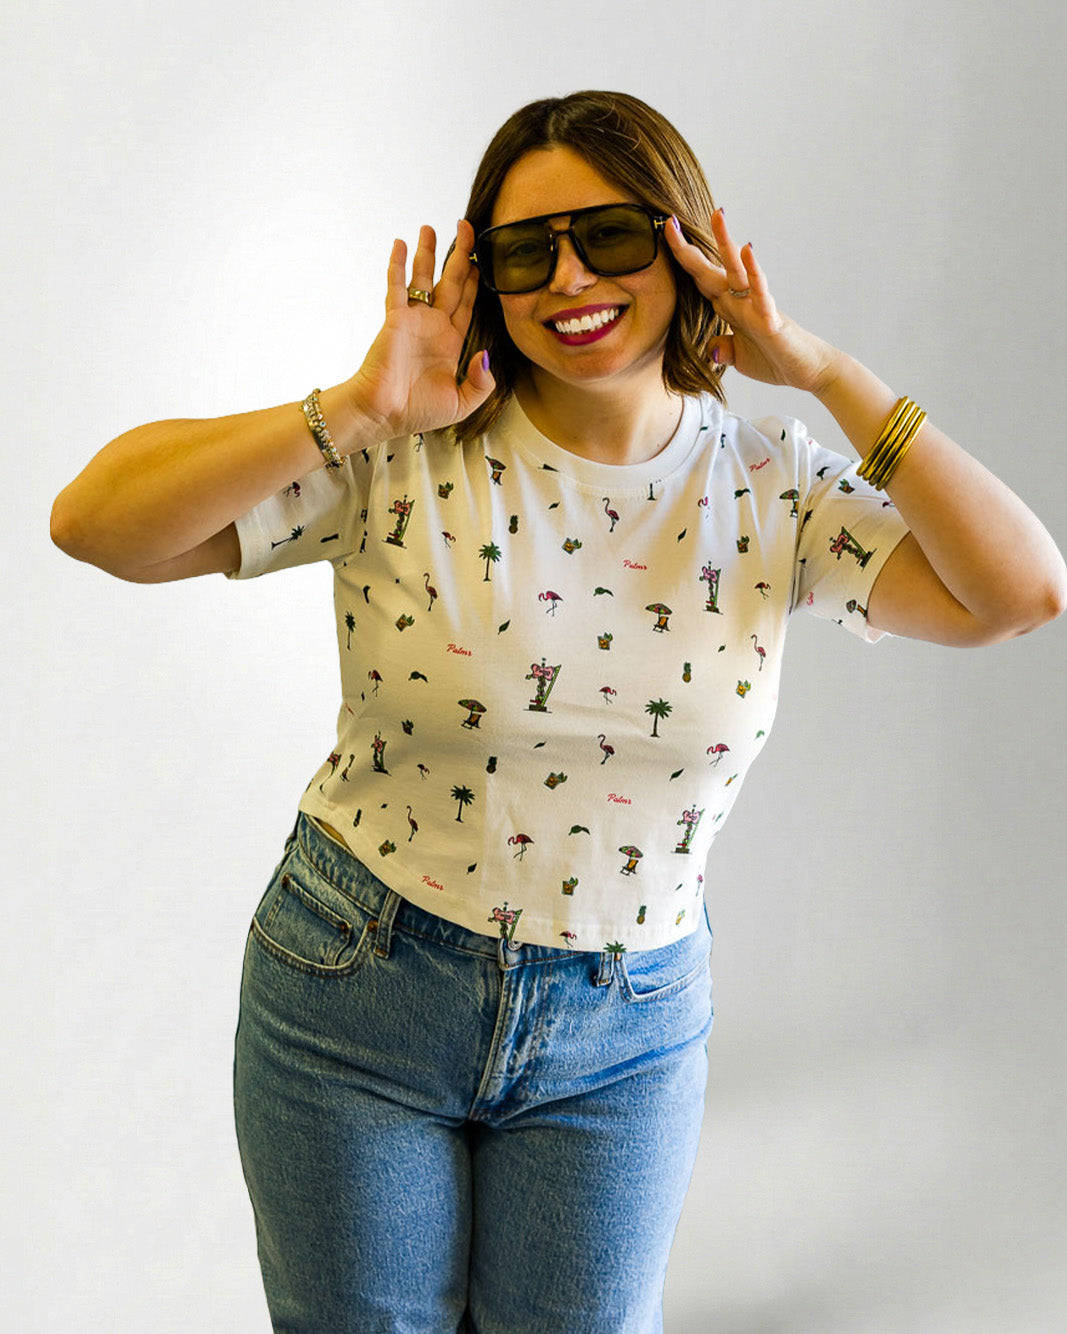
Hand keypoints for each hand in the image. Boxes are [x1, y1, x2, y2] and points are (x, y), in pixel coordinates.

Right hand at [344, 221, 493, 442]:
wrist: (384, 415)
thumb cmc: (418, 412)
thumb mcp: (462, 403)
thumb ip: (480, 382)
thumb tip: (486, 355)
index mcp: (451, 343)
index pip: (467, 303)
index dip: (476, 281)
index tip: (482, 259)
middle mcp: (434, 326)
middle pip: (450, 282)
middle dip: (460, 255)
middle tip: (467, 227)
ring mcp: (414, 321)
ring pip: (424, 278)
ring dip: (428, 252)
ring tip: (431, 227)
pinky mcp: (395, 320)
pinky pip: (397, 287)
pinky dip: (398, 265)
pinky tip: (400, 244)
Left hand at [664, 209, 837, 393]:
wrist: (804, 370)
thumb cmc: (773, 359)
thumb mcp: (737, 357)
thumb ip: (722, 348)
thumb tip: (711, 349)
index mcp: (729, 307)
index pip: (700, 280)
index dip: (683, 261)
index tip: (665, 236)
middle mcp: (740, 300)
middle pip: (710, 268)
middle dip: (689, 247)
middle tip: (670, 221)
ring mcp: (755, 305)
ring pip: (737, 268)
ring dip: (725, 241)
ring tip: (717, 214)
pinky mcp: (770, 317)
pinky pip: (760, 291)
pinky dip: (753, 271)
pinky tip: (747, 250)